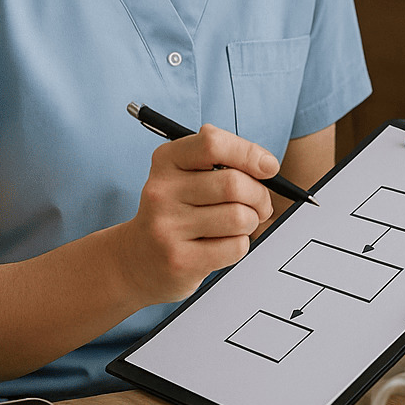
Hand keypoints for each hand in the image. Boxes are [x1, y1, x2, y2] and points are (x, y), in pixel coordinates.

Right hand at [116, 125, 276, 303]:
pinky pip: (235, 247)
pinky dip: (240, 245)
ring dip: (251, 222)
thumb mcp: (186, 175)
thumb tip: (266, 164)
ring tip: (238, 226)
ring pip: (240, 217)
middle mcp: (161, 191)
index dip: (249, 153)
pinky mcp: (179, 260)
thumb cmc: (176, 212)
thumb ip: (222, 160)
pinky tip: (222, 244)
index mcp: (166, 161)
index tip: (268, 166)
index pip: (212, 143)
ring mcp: (167, 227)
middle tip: (260, 205)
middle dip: (259, 196)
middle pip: (234, 184)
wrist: (136, 260)